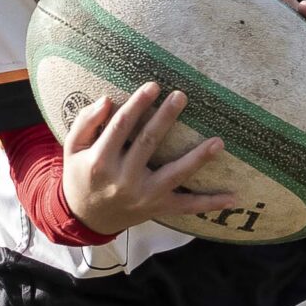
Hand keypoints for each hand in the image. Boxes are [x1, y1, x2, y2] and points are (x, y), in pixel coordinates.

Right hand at [59, 82, 243, 236]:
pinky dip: (210, 203)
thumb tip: (106, 99)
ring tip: (218, 142)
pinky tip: (233, 197)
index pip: (121, 126)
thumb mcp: (72, 149)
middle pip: (148, 143)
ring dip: (197, 158)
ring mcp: (143, 196)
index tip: (154, 86)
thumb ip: (86, 122)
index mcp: (100, 162)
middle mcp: (122, 180)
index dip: (138, 105)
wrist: (86, 218)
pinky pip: (186, 206)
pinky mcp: (157, 208)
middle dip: (166, 118)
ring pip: (174, 174)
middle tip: (181, 96)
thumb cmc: (81, 176)